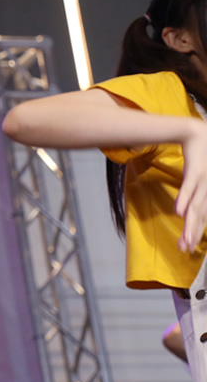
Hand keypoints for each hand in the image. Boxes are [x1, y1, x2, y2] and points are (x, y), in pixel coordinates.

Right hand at [176, 121, 206, 251]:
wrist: (198, 132)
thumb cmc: (201, 155)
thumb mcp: (200, 176)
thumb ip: (194, 193)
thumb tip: (184, 210)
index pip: (202, 216)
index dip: (195, 232)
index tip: (187, 247)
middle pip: (200, 215)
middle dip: (192, 234)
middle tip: (184, 249)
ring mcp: (204, 181)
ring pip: (196, 207)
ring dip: (190, 224)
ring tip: (184, 240)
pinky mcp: (196, 171)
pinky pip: (189, 188)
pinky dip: (184, 200)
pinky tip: (178, 213)